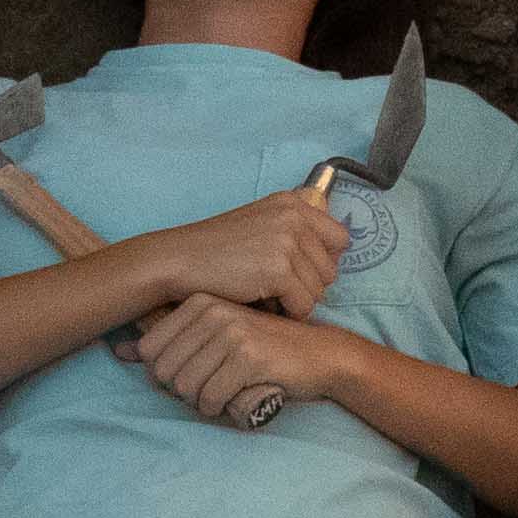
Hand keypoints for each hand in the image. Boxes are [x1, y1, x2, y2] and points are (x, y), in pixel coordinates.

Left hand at [126, 290, 350, 431]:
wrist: (319, 354)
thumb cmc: (265, 348)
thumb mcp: (216, 335)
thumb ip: (170, 342)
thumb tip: (118, 352)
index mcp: (200, 302)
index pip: (150, 350)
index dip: (165, 374)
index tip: (192, 376)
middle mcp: (213, 311)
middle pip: (165, 371)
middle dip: (181, 391)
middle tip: (208, 390)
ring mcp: (232, 332)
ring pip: (185, 387)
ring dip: (199, 403)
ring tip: (220, 396)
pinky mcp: (249, 357)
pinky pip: (211, 397)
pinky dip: (217, 409)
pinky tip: (232, 401)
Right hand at [140, 187, 349, 320]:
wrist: (179, 261)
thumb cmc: (215, 251)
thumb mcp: (258, 224)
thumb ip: (292, 231)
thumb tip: (332, 255)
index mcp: (291, 203)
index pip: (339, 238)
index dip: (323, 262)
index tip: (300, 273)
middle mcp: (294, 217)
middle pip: (330, 269)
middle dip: (307, 286)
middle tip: (277, 289)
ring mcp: (287, 242)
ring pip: (319, 291)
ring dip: (295, 301)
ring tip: (266, 295)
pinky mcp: (279, 270)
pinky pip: (304, 305)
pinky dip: (287, 313)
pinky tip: (264, 305)